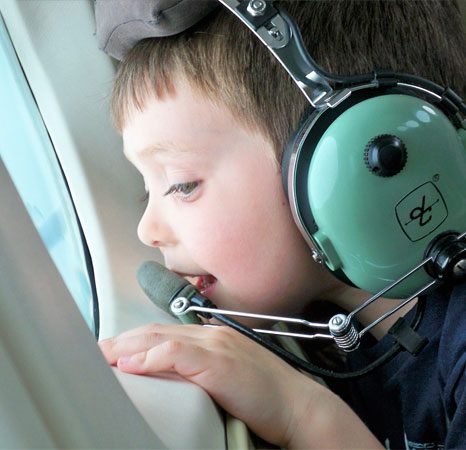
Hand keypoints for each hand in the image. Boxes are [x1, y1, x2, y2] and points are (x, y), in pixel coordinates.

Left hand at [99, 323, 381, 448]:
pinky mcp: (219, 362)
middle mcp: (212, 335)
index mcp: (214, 337)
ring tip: (103, 356)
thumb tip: (173, 377)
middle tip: (97, 351)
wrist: (299, 405)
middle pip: (158, 332)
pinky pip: (178, 354)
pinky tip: (132, 364)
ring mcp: (216, 345)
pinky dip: (153, 357)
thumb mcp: (228, 377)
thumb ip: (201, 370)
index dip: (136, 341)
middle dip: (124, 341)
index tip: (114, 352)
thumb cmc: (266, 395)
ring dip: (129, 347)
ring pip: (162, 339)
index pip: (165, 334)